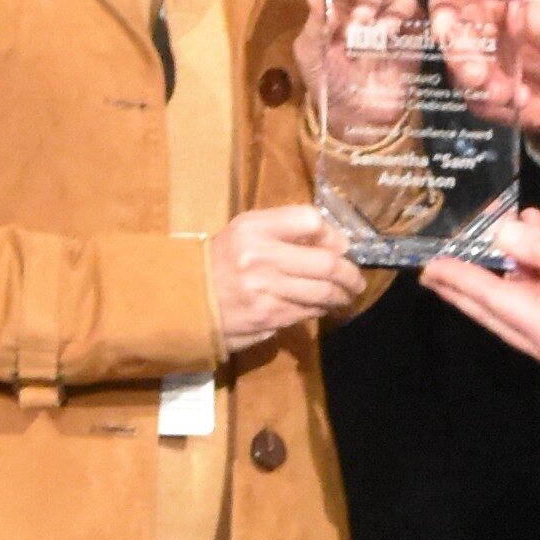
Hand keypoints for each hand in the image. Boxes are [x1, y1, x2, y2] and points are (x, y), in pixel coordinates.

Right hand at [208, 205, 366, 353]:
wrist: (181, 299)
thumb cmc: (219, 261)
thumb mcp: (244, 232)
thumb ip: (284, 230)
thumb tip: (333, 242)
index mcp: (253, 228)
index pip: (310, 220)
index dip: (333, 235)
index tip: (342, 247)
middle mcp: (260, 256)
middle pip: (326, 262)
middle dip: (350, 273)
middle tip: (357, 280)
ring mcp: (264, 290)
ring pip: (322, 292)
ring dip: (342, 295)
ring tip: (347, 295)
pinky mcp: (266, 318)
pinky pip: (307, 312)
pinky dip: (321, 310)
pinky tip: (324, 307)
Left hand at [298, 0, 414, 131]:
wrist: (361, 113)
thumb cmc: (329, 81)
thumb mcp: (311, 53)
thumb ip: (314, 21)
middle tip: (350, 0)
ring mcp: (385, 4)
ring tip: (365, 25)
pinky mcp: (410, 20)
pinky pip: (408, 0)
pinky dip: (395, 13)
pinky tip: (384, 34)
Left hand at [419, 212, 539, 378]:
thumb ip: (538, 247)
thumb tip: (498, 237)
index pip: (492, 302)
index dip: (459, 281)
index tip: (430, 267)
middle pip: (498, 315)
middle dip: (471, 285)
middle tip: (438, 266)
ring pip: (521, 312)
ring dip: (512, 275)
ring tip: (510, 231)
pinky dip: (536, 285)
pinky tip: (537, 251)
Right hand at [426, 0, 539, 151]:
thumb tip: (525, 12)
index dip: (440, 7)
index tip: (445, 34)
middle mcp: (476, 15)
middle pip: (444, 30)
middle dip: (460, 57)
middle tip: (480, 77)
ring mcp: (473, 52)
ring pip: (453, 67)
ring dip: (481, 85)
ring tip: (511, 93)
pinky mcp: (475, 85)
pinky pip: (470, 96)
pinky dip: (493, 103)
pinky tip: (520, 100)